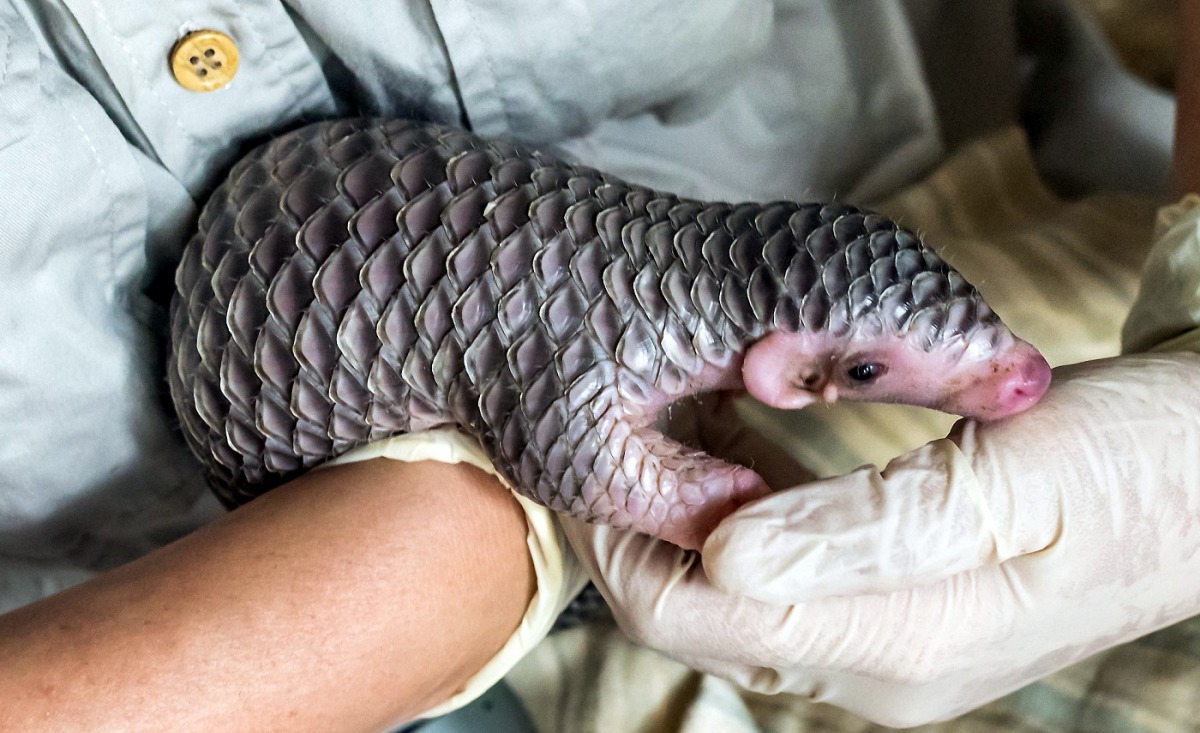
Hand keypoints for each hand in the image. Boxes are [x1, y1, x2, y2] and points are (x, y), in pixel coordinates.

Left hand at [564, 352, 1199, 726]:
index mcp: (895, 638)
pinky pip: (788, 583)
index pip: (691, 617)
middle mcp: (879, 666)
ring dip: (686, 525)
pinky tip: (741, 456)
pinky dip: (745, 525)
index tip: (577, 466)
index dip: (618, 545)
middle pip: (702, 619)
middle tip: (609, 435)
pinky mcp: (907, 615)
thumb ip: (861, 528)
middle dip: (641, 534)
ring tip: (659, 433)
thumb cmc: (1136, 465)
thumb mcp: (1007, 481)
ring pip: (739, 602)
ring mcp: (892, 649)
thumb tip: (722, 559)